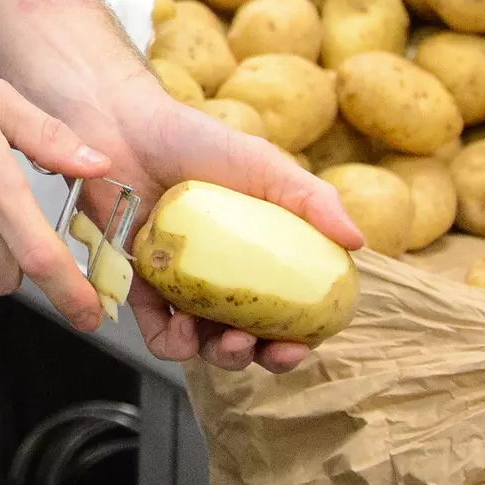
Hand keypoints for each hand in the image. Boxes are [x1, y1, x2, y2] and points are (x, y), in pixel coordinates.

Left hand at [68, 71, 363, 373]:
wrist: (126, 127)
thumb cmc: (198, 141)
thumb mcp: (265, 166)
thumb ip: (313, 200)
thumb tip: (358, 242)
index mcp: (260, 254)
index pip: (289, 308)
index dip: (299, 336)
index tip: (300, 344)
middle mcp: (225, 276)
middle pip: (251, 336)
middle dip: (260, 357)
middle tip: (260, 348)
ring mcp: (184, 285)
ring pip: (205, 345)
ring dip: (220, 358)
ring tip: (226, 341)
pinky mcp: (141, 287)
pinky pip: (158, 332)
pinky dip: (172, 344)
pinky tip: (181, 333)